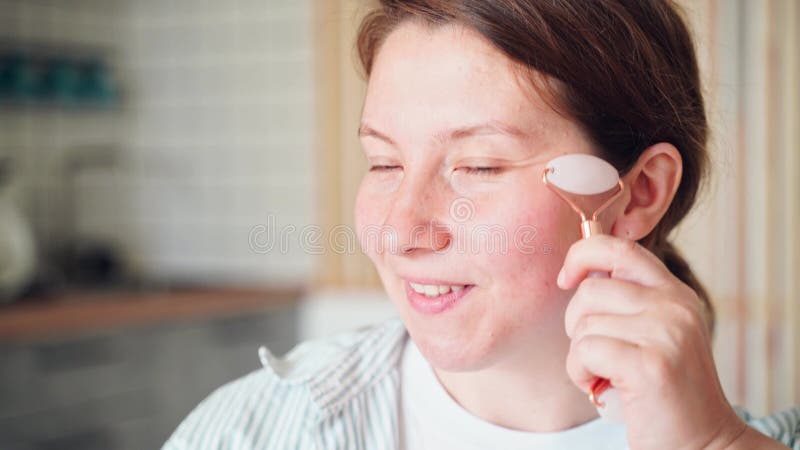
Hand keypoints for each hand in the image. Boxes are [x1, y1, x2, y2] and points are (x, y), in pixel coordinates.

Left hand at [558, 235, 750, 449]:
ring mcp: (666, 332)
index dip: (582, 254)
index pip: (619, 248)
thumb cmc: (662, 393)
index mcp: (675, 293)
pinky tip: (601, 387)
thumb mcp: (653, 334)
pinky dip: (580, 374)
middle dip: (576, 325)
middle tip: (595, 355)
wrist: (703, 444)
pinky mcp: (650, 364)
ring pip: (584, 325)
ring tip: (604, 376)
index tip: (566, 279)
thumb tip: (577, 272)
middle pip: (590, 290)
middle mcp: (675, 306)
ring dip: (580, 357)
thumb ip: (627, 302)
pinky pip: (584, 352)